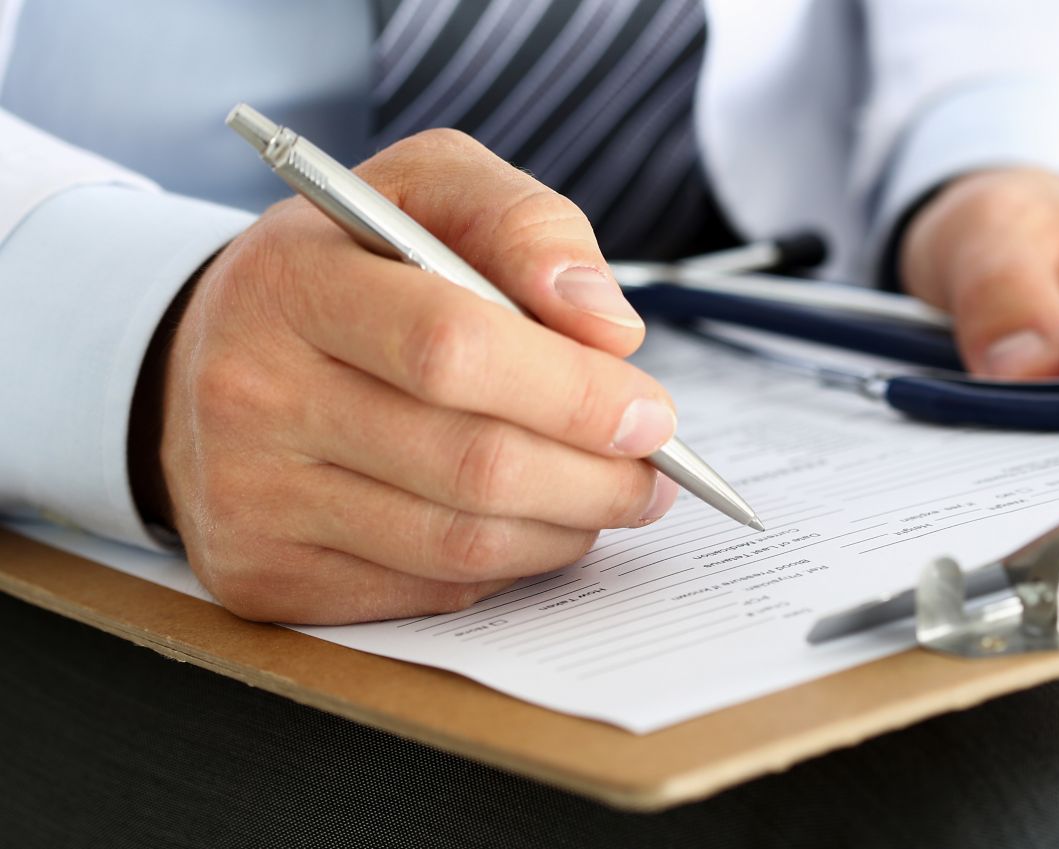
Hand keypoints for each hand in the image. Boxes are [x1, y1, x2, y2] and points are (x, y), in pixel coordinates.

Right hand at [147, 130, 678, 623]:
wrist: (213, 354)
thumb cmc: (349, 267)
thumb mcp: (427, 190)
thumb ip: (525, 225)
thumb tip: (609, 330)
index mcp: (292, 281)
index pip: (452, 350)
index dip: (574, 393)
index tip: (651, 413)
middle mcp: (252, 394)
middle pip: (472, 465)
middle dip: (597, 478)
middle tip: (653, 472)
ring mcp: (249, 498)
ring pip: (460, 546)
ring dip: (568, 529)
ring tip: (608, 496)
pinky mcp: (263, 576)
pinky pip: (429, 591)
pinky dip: (508, 566)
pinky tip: (528, 524)